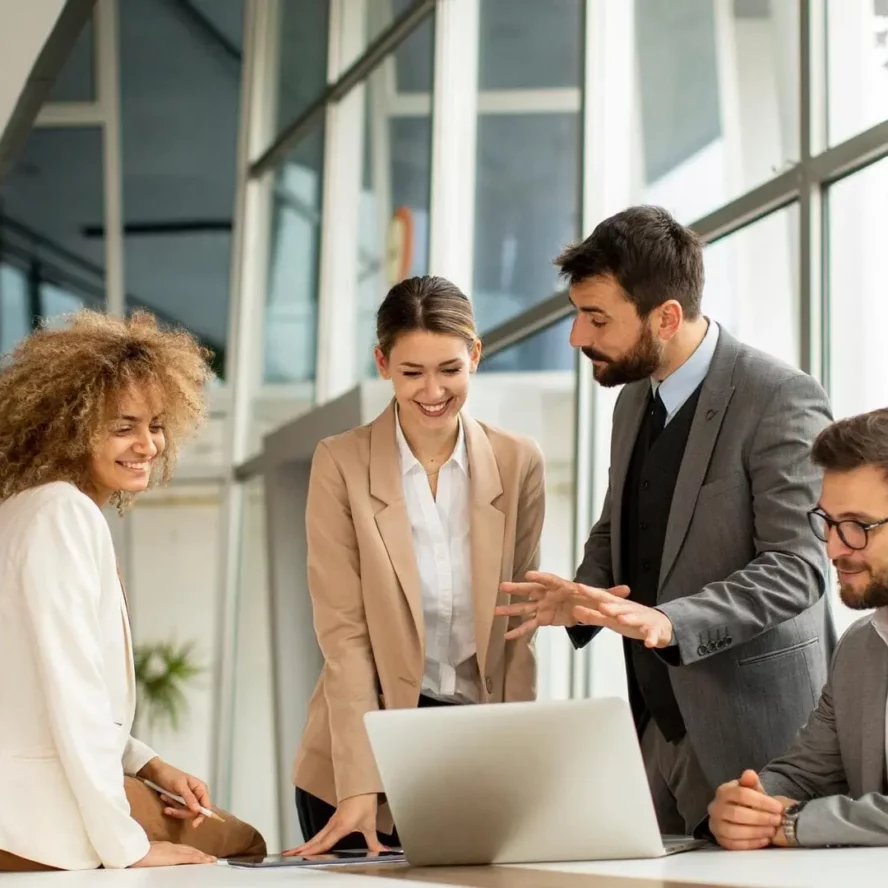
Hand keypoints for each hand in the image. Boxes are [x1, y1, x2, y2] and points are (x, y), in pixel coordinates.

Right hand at [130, 841, 215, 866]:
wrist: (135, 851)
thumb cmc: (136, 853)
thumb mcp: (147, 853)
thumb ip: (154, 854)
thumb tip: (153, 859)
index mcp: (165, 847)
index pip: (181, 849)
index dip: (191, 852)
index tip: (197, 854)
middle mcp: (172, 847)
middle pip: (189, 850)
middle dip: (199, 854)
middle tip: (209, 857)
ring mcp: (174, 851)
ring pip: (192, 853)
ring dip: (202, 856)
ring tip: (211, 860)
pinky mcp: (176, 856)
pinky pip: (191, 857)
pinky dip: (200, 858)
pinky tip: (207, 861)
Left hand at [138, 758, 211, 828]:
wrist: (156, 772)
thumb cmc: (170, 776)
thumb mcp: (180, 786)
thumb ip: (189, 798)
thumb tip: (197, 810)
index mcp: (201, 788)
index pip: (206, 805)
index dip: (201, 816)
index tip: (193, 825)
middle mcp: (197, 794)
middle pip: (194, 811)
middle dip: (181, 812)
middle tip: (169, 809)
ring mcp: (188, 799)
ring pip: (185, 812)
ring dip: (174, 809)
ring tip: (164, 800)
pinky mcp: (180, 801)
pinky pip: (178, 809)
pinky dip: (171, 806)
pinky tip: (164, 799)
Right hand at [283, 794, 384, 856]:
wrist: (362, 785)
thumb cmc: (364, 800)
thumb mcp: (370, 824)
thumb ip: (374, 842)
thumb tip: (380, 851)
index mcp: (341, 827)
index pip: (324, 843)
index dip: (313, 851)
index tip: (301, 856)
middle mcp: (333, 824)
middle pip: (315, 840)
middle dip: (301, 848)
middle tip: (289, 854)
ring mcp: (332, 821)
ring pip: (316, 836)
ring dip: (305, 844)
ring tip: (295, 851)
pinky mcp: (334, 819)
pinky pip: (320, 832)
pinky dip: (313, 839)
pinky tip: (311, 843)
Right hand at [496, 571, 630, 638]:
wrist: (582, 607)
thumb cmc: (588, 598)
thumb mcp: (601, 597)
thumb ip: (611, 594)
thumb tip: (627, 590)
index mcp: (561, 587)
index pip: (550, 580)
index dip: (540, 577)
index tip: (529, 574)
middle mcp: (548, 594)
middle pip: (531, 590)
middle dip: (517, 589)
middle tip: (503, 587)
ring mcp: (542, 606)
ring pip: (525, 608)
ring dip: (511, 609)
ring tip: (495, 611)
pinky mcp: (542, 618)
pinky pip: (529, 625)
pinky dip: (519, 631)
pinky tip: (507, 637)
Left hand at [575, 597, 674, 648]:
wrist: (661, 624)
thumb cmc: (631, 620)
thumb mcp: (611, 619)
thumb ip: (593, 616)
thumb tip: (574, 611)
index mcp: (618, 606)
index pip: (603, 597)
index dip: (592, 592)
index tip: (579, 587)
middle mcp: (630, 609)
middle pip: (620, 607)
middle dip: (611, 606)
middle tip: (601, 606)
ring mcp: (643, 619)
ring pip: (636, 618)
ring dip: (629, 618)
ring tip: (622, 619)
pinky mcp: (654, 630)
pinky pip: (652, 634)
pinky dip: (651, 638)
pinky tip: (648, 643)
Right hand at [708, 770, 793, 850]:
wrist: (738, 814)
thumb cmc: (747, 801)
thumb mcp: (751, 789)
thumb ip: (751, 782)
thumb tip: (750, 774)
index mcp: (723, 791)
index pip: (740, 794)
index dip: (761, 801)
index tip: (778, 807)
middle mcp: (715, 807)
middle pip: (736, 813)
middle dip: (760, 818)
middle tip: (777, 820)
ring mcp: (716, 825)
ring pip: (734, 831)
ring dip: (756, 832)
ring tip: (772, 831)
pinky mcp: (720, 840)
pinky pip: (734, 845)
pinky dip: (751, 844)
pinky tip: (764, 840)